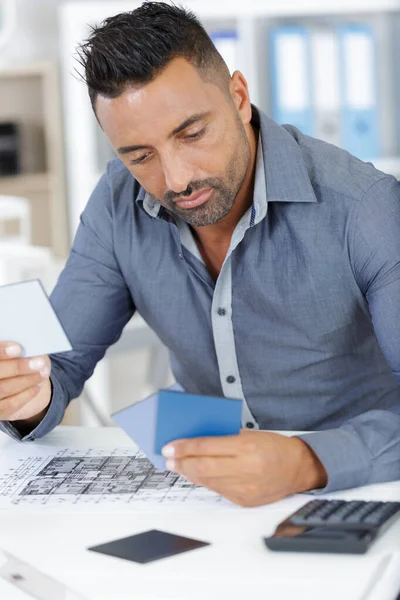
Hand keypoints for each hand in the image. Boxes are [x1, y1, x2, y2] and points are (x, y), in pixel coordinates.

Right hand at [0, 342, 51, 422]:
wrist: (11, 380)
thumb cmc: (10, 360)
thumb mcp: (11, 352)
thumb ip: (13, 349)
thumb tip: (28, 349)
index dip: (1, 351)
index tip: (18, 348)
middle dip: (18, 367)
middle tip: (39, 363)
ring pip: (3, 389)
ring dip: (27, 380)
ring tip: (42, 373)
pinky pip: (10, 404)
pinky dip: (27, 394)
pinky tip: (38, 385)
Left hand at [162, 430, 326, 506]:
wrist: (299, 469)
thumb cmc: (275, 448)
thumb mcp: (251, 434)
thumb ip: (225, 437)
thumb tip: (196, 441)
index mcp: (247, 447)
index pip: (207, 447)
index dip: (185, 447)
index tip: (170, 446)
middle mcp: (246, 469)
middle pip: (203, 467)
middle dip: (181, 462)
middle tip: (168, 458)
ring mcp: (245, 488)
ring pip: (208, 481)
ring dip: (189, 473)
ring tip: (178, 466)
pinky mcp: (244, 501)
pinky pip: (218, 491)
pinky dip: (205, 482)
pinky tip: (197, 475)